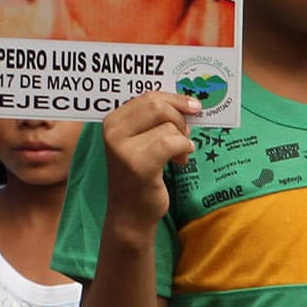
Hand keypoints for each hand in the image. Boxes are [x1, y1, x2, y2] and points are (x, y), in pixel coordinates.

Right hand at [100, 91, 197, 231]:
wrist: (130, 211)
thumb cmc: (141, 174)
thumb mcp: (143, 140)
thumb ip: (157, 120)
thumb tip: (189, 103)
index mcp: (113, 119)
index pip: (149, 96)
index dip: (176, 99)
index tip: (194, 107)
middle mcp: (113, 130)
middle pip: (158, 106)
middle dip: (180, 118)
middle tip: (185, 135)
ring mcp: (122, 147)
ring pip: (168, 126)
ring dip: (183, 139)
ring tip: (179, 156)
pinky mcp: (138, 164)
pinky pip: (172, 143)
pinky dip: (185, 149)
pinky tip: (182, 161)